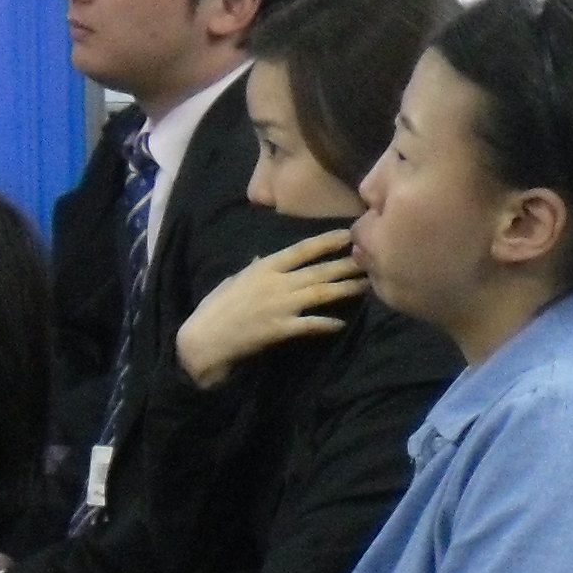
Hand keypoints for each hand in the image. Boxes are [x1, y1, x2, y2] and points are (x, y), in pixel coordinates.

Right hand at [176, 229, 367, 387]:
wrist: (204, 338)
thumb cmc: (216, 307)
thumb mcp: (234, 280)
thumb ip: (254, 268)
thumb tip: (264, 256)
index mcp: (264, 267)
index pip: (301, 250)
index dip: (325, 242)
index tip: (346, 234)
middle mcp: (276, 283)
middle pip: (318, 271)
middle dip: (345, 265)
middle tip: (368, 259)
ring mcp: (280, 306)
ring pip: (320, 294)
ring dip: (345, 289)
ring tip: (365, 285)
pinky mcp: (280, 329)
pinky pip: (310, 324)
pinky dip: (327, 323)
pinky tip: (342, 322)